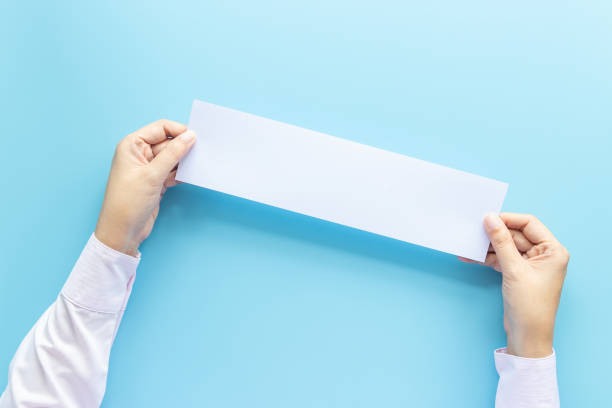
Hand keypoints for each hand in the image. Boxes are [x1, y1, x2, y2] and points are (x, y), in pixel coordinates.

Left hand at [95, 119, 195, 256]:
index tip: (196, 138)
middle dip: (183, 148)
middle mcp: (139, 154)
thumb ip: (173, 154)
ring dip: (183, 162)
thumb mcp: (152, 175)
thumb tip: (190, 136)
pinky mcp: (155, 182)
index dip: (178, 131)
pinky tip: (187, 178)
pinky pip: (172, 171)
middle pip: (168, 143)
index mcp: (132, 145)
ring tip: (195, 167)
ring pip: (172, 158)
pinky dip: (180, 174)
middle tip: (200, 154)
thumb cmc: (127, 202)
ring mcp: (148, 168)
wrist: (122, 232)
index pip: (160, 128)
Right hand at [459, 213, 569, 357]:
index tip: (487, 218)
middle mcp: (544, 255)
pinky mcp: (518, 273)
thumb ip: (501, 242)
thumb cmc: (530, 306)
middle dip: (494, 234)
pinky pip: (502, 258)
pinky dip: (487, 258)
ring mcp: (530, 264)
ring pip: (506, 247)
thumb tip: (490, 219)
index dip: (508, 219)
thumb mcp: (514, 270)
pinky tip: (471, 257)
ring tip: (469, 244)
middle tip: (474, 230)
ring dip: (488, 247)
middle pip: (516, 234)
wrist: (527, 335)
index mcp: (553, 250)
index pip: (529, 224)